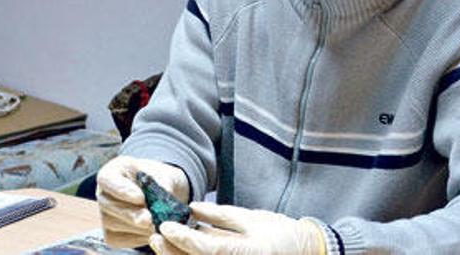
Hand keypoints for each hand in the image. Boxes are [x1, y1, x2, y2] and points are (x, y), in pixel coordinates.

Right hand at [96, 155, 189, 247]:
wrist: (163, 194)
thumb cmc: (160, 180)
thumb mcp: (163, 175)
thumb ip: (161, 186)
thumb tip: (161, 205)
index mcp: (112, 171)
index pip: (107, 180)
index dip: (122, 190)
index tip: (141, 198)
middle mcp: (103, 193)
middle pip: (108, 205)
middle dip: (131, 214)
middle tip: (149, 219)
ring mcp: (104, 214)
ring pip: (113, 223)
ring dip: (136, 227)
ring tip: (156, 225)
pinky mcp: (110, 233)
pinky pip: (118, 239)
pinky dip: (136, 238)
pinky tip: (150, 232)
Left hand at [149, 202, 325, 254]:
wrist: (304, 252)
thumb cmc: (282, 235)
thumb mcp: (252, 220)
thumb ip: (221, 217)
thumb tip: (193, 210)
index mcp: (245, 253)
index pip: (206, 249)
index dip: (183, 238)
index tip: (165, 226)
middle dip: (171, 251)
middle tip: (155, 234)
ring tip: (161, 240)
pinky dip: (189, 254)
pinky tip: (178, 245)